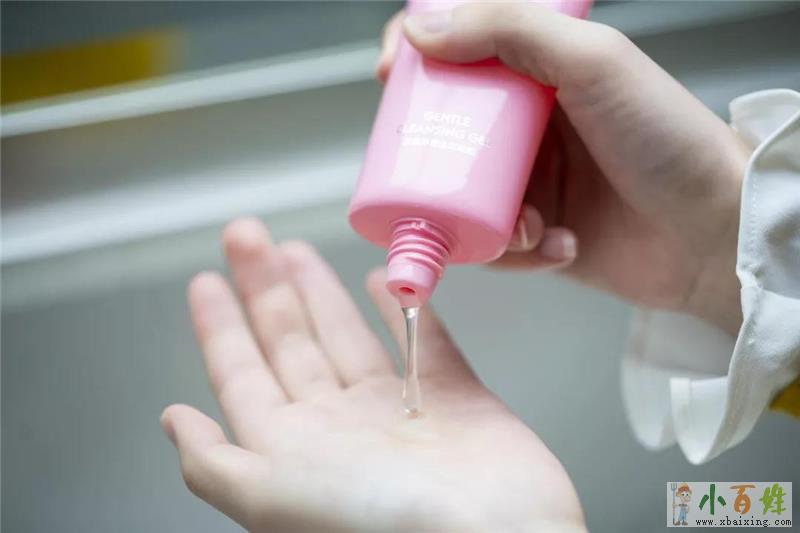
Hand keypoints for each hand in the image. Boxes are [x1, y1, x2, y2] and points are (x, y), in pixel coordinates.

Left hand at [161, 218, 585, 532]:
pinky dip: (404, 311)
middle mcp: (341, 429)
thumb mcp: (274, 497)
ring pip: (347, 336)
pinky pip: (425, 342)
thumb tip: (173, 421)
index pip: (243, 375)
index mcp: (295, 450)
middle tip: (246, 235)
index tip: (205, 279)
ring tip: (296, 250)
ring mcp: (399, 412)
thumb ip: (217, 463)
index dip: (221, 328)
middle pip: (289, 343)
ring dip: (321, 293)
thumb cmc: (384, 526)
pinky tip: (382, 281)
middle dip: (265, 288)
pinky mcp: (457, 399)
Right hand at [378, 5, 749, 333]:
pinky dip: (517, 251)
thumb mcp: (592, 61)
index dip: (418, 56)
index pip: (460, 48)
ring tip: (532, 225)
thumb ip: (508, 29)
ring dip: (482, 216)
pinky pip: (491, 244)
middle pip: (445, 127)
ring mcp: (529, 180)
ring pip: (460, 194)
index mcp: (539, 70)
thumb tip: (423, 29)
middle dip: (432, 151)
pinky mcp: (534, 234)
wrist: (712, 233)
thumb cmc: (666, 138)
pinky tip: (560, 244)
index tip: (394, 73)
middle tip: (432, 169)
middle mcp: (528, 124)